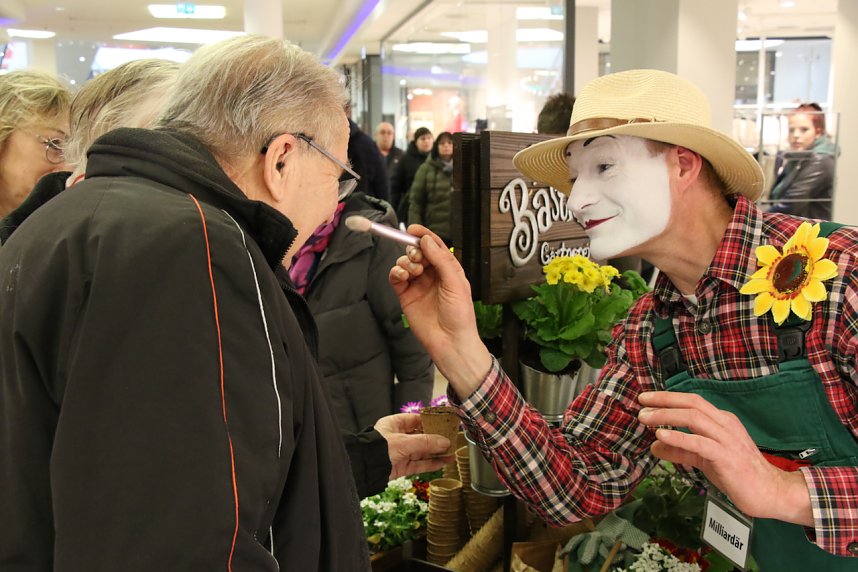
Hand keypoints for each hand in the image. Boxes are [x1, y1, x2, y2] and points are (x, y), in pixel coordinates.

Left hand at [374, 413, 453, 479]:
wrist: (365, 469)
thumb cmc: (379, 449)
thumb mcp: (404, 442)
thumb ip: (426, 442)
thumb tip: (445, 442)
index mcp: (395, 424)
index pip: (416, 419)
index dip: (431, 421)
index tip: (445, 423)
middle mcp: (398, 437)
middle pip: (421, 436)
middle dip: (437, 439)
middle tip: (452, 440)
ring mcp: (400, 452)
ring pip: (422, 451)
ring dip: (437, 452)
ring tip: (452, 453)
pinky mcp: (402, 466)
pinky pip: (419, 464)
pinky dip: (431, 463)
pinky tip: (443, 462)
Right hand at [388, 225, 491, 397]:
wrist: (451, 342)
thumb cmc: (460, 315)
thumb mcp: (456, 283)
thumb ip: (441, 260)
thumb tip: (427, 240)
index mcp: (448, 269)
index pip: (434, 246)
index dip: (424, 236)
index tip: (413, 229)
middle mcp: (432, 275)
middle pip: (417, 252)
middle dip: (413, 249)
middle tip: (416, 257)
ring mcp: (418, 285)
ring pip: (405, 263)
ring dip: (406, 261)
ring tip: (413, 272)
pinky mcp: (406, 296)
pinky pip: (396, 277)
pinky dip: (396, 272)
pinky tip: (401, 275)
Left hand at [637, 391, 812, 526]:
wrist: (771, 493)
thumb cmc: (738, 474)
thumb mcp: (704, 459)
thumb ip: (681, 451)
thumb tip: (654, 446)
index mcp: (721, 421)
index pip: (692, 401)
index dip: (668, 397)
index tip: (646, 399)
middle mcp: (725, 424)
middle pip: (691, 404)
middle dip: (664, 401)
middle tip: (641, 403)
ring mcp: (727, 439)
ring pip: (694, 418)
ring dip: (666, 415)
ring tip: (645, 418)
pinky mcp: (727, 456)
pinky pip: (699, 442)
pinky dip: (679, 437)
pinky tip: (662, 435)